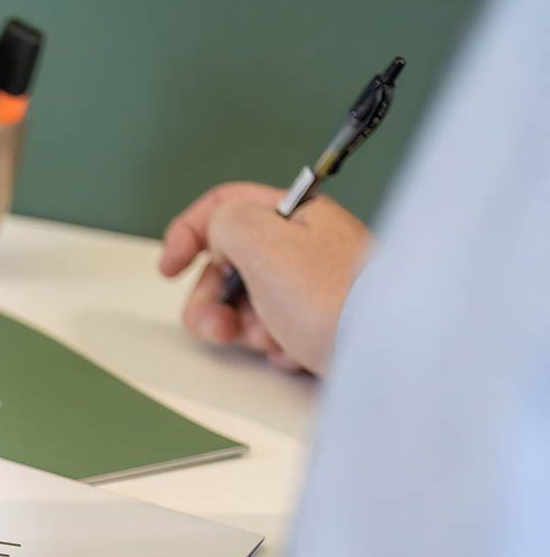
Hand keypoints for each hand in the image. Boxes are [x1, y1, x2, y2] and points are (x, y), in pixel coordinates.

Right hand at [158, 181, 371, 375]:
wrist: (385, 347)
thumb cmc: (330, 295)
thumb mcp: (260, 241)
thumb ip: (223, 223)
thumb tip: (217, 236)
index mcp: (292, 213)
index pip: (223, 206)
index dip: (186, 234)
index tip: (170, 268)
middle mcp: (303, 245)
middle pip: (228, 265)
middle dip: (211, 301)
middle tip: (217, 327)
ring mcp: (312, 285)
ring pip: (247, 304)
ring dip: (245, 327)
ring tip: (270, 339)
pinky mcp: (319, 321)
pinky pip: (274, 331)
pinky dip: (273, 345)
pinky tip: (293, 350)